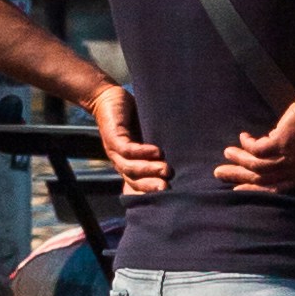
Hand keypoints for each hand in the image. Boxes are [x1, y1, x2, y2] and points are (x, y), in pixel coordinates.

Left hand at [87, 79, 167, 199]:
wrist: (107, 97)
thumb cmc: (131, 118)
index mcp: (130, 164)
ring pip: (130, 167)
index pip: (139, 185)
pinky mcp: (112, 136)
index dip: (152, 193)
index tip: (171, 198)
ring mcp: (115, 150)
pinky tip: (156, 151)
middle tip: (168, 189)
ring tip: (166, 170)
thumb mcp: (146, 136)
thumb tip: (188, 159)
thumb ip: (159, 150)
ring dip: (148, 170)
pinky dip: (141, 152)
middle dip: (151, 186)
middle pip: (134, 181)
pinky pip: (126, 148)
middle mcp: (121, 161)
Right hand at [217, 92, 294, 194]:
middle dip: (239, 177)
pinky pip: (257, 148)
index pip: (277, 187)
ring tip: (226, 153)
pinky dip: (247, 144)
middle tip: (220, 174)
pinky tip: (243, 136)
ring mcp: (288, 157)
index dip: (258, 189)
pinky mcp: (281, 142)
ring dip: (238, 160)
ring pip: (256, 166)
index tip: (241, 189)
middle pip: (262, 179)